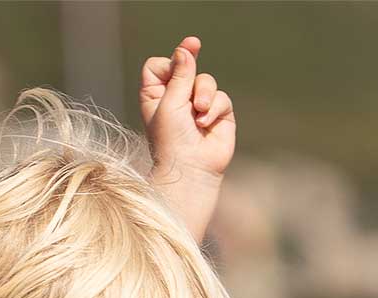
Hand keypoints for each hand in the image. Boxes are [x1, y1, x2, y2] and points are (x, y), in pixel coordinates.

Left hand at [141, 35, 234, 180]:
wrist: (190, 170)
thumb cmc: (170, 140)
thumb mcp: (169, 102)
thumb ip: (180, 74)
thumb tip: (185, 48)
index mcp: (156, 97)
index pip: (160, 66)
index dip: (167, 64)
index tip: (173, 67)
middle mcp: (176, 100)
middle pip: (187, 67)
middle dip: (189, 73)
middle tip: (192, 58)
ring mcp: (198, 107)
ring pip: (206, 80)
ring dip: (203, 93)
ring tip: (198, 113)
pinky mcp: (218, 115)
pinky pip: (221, 97)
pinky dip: (214, 109)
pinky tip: (205, 125)